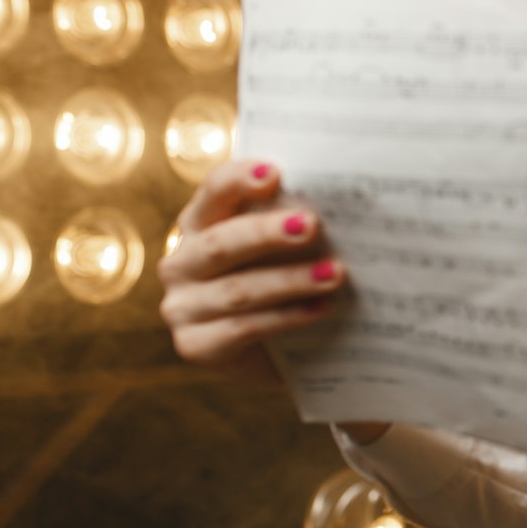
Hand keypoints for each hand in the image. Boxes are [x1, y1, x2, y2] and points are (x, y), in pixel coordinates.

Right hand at [158, 159, 345, 387]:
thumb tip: (345, 203)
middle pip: (221, 242)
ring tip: (335, 274)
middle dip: (267, 233)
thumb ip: (296, 223)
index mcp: (200, 224)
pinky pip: (243, 328)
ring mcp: (182, 306)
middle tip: (313, 225)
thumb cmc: (284, 286)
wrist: (276, 355)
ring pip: (238, 289)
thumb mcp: (285, 250)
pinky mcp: (195, 345)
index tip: (275, 173)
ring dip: (290, 280)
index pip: (213, 193)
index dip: (239, 180)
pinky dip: (286, 317)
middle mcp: (181, 262)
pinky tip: (320, 308)